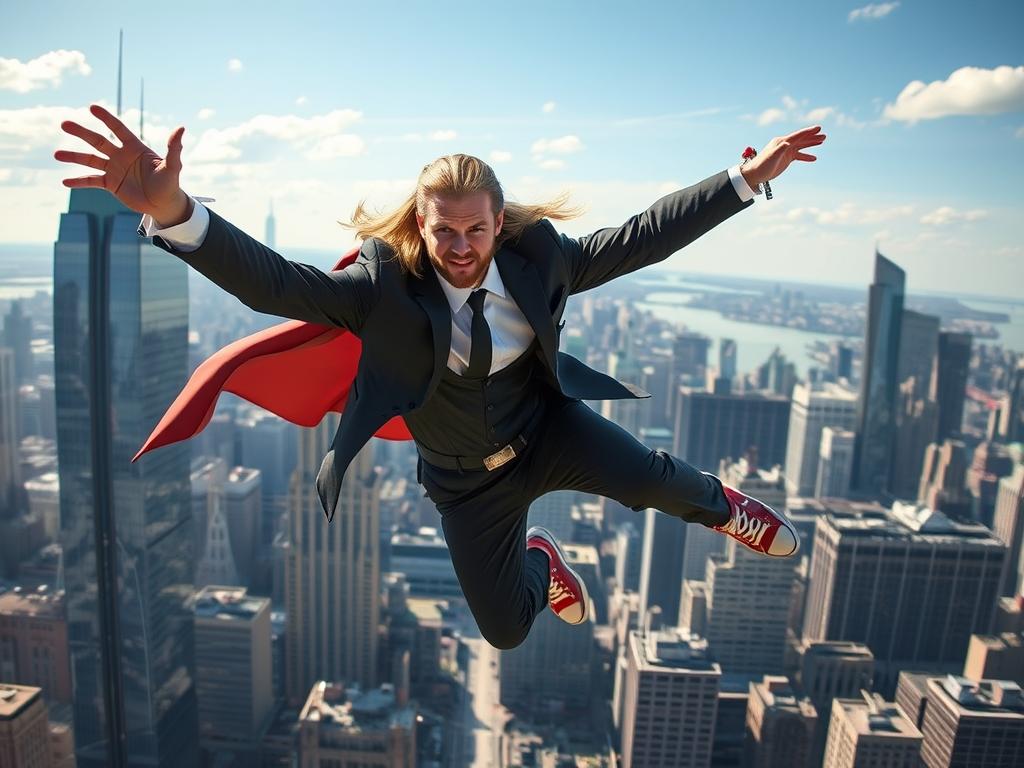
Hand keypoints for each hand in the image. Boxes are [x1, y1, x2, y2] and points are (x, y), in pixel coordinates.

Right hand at [54, 103, 190, 225]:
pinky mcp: (111, 184)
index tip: (92, 108)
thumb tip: (181, 129)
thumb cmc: (170, 184)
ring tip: (56, 154)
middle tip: (64, 124)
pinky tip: (64, 181)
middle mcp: (121, 156)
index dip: (106, 118)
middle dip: (81, 132)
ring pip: (90, 160)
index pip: (118, 129)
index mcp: (135, 148)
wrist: (164, 204)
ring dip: (73, 157)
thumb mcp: (173, 167)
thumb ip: (173, 149)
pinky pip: (91, 181)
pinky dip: (78, 181)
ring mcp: (114, 169)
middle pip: (98, 141)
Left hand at [740, 125, 825, 189]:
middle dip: (812, 137)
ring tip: (822, 141)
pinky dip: (806, 156)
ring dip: (811, 144)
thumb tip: (788, 142)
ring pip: (801, 146)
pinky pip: (798, 155)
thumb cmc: (762, 165)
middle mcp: (784, 144)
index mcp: (781, 142)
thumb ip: (780, 149)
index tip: (818, 128)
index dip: (808, 131)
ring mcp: (785, 151)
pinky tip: (814, 158)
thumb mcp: (772, 157)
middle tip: (824, 135)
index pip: (797, 135)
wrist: (755, 174)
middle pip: (801, 139)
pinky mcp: (786, 159)